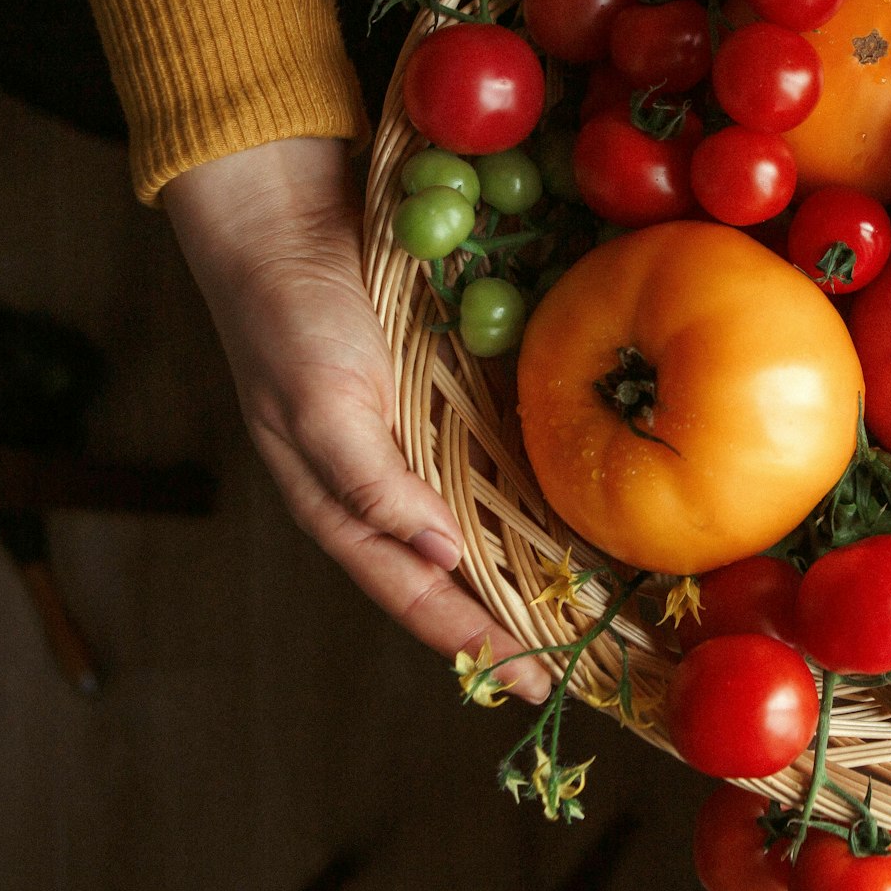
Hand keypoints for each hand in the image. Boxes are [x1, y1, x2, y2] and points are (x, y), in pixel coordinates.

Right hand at [163, 136, 550, 701]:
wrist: (288, 210)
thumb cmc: (288, 316)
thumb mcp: (316, 405)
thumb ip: (371, 485)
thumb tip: (440, 558)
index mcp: (343, 504)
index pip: (417, 592)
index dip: (475, 641)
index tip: (536, 680)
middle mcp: (389, 483)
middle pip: (463, 571)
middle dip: (518, 618)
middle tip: (589, 659)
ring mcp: (423, 438)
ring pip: (490, 519)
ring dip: (540, 560)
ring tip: (602, 600)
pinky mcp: (451, 393)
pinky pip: (504, 452)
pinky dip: (541, 484)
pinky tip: (587, 502)